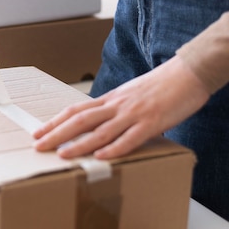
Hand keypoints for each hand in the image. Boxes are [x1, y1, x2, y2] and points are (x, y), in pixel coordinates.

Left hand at [33, 56, 210, 158]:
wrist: (190, 72)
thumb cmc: (162, 86)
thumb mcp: (132, 95)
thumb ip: (116, 109)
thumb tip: (100, 126)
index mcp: (111, 99)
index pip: (76, 110)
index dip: (55, 122)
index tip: (38, 132)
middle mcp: (117, 105)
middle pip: (80, 120)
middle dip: (57, 134)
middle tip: (38, 145)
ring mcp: (134, 113)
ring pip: (101, 130)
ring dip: (80, 144)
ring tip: (62, 155)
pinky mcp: (153, 122)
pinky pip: (130, 137)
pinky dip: (115, 148)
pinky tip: (102, 157)